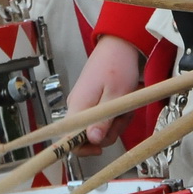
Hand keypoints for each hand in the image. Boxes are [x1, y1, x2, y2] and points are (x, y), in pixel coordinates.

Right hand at [65, 34, 143, 149]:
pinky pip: (102, 118)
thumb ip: (104, 119)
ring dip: (115, 122)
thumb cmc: (117, 65)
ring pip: (98, 128)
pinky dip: (115, 115)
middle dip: (108, 132)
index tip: (100, 148)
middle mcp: (77, 107)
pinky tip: (122, 103)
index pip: (68, 138)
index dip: (82, 149)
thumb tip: (92, 140)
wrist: (119, 45)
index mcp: (78, 106)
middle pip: (87, 136)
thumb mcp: (116, 95)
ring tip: (124, 105)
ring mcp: (84, 104)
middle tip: (123, 117)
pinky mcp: (91, 101)